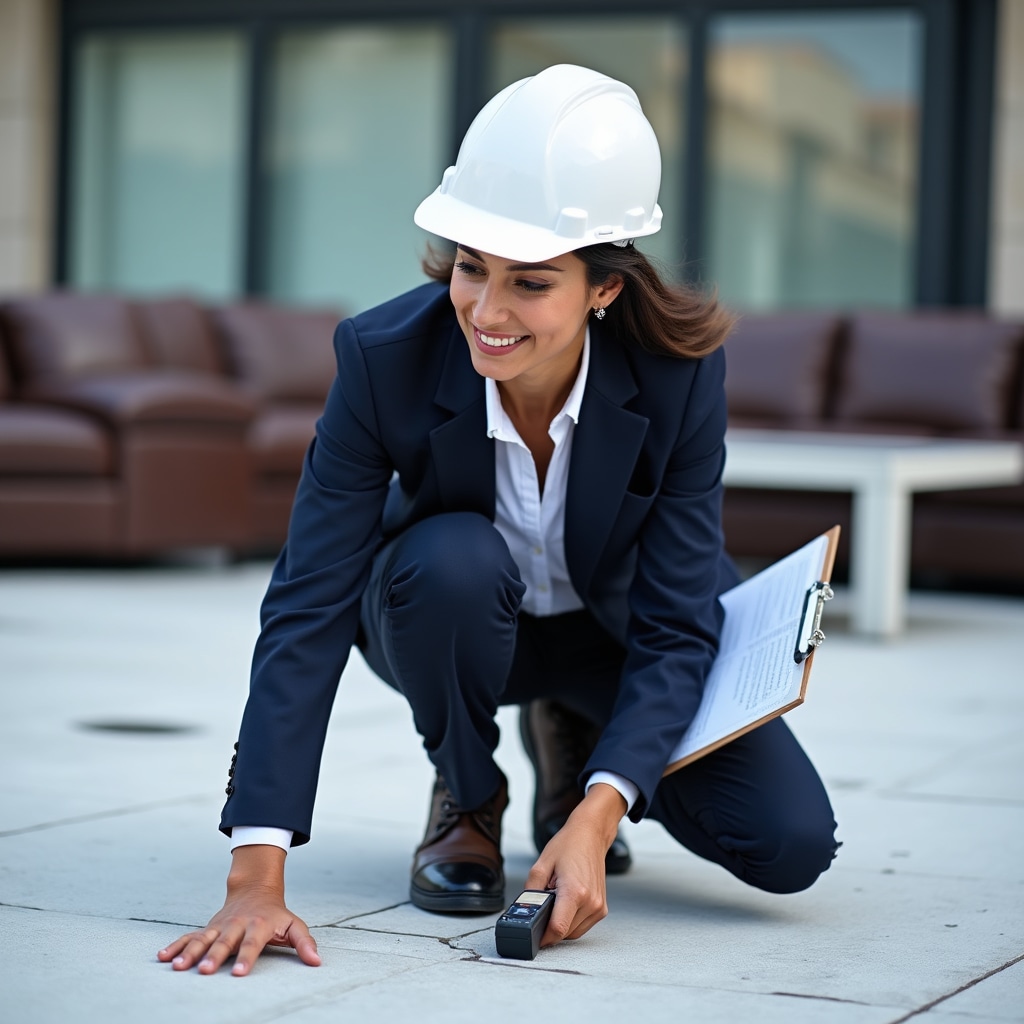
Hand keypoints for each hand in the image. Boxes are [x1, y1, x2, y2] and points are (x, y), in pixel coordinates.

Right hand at [157, 845, 320, 976]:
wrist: (256, 889)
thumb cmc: (277, 914)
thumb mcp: (294, 924)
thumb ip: (304, 943)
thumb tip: (317, 962)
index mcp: (259, 925)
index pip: (252, 943)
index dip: (246, 957)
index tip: (238, 973)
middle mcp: (237, 924)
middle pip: (224, 941)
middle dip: (214, 956)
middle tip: (203, 971)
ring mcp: (220, 925)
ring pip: (203, 938)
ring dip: (190, 952)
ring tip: (177, 967)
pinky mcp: (208, 927)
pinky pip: (190, 936)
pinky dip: (176, 945)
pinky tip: (162, 957)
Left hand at [523, 783, 625, 946]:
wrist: (591, 835)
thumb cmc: (568, 845)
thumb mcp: (541, 865)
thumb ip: (531, 892)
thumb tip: (525, 912)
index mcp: (574, 892)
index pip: (557, 929)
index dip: (542, 937)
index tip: (532, 936)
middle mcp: (590, 902)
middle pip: (564, 933)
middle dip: (549, 926)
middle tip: (543, 908)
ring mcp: (598, 907)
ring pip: (573, 933)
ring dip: (561, 925)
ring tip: (556, 901)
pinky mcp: (602, 909)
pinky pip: (582, 927)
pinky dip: (571, 921)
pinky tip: (566, 903)